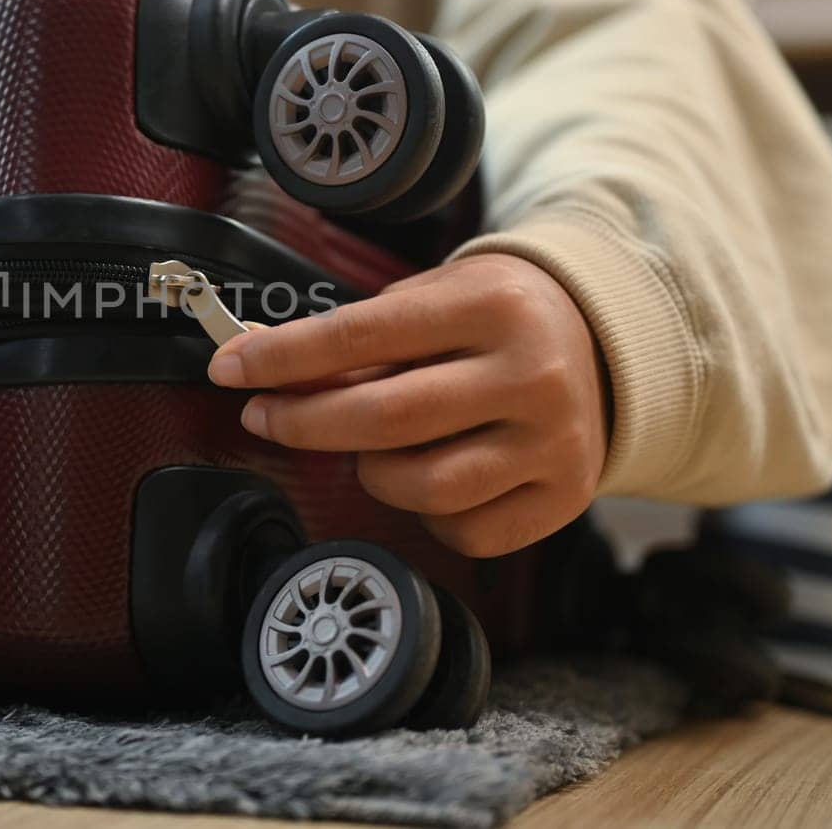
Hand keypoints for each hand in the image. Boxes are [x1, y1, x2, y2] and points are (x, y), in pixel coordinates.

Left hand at [207, 253, 607, 556]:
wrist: (601, 344)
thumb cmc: (492, 320)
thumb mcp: (431, 300)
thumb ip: (356, 337)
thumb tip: (266, 370)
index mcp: (490, 305)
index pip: (361, 334)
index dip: (283, 357)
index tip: (229, 367)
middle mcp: (530, 375)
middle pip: (386, 418)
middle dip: (304, 423)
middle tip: (262, 417)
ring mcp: (554, 443)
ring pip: (422, 486)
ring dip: (371, 472)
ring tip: (372, 446)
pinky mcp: (564, 499)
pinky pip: (463, 531)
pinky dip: (426, 515)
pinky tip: (430, 476)